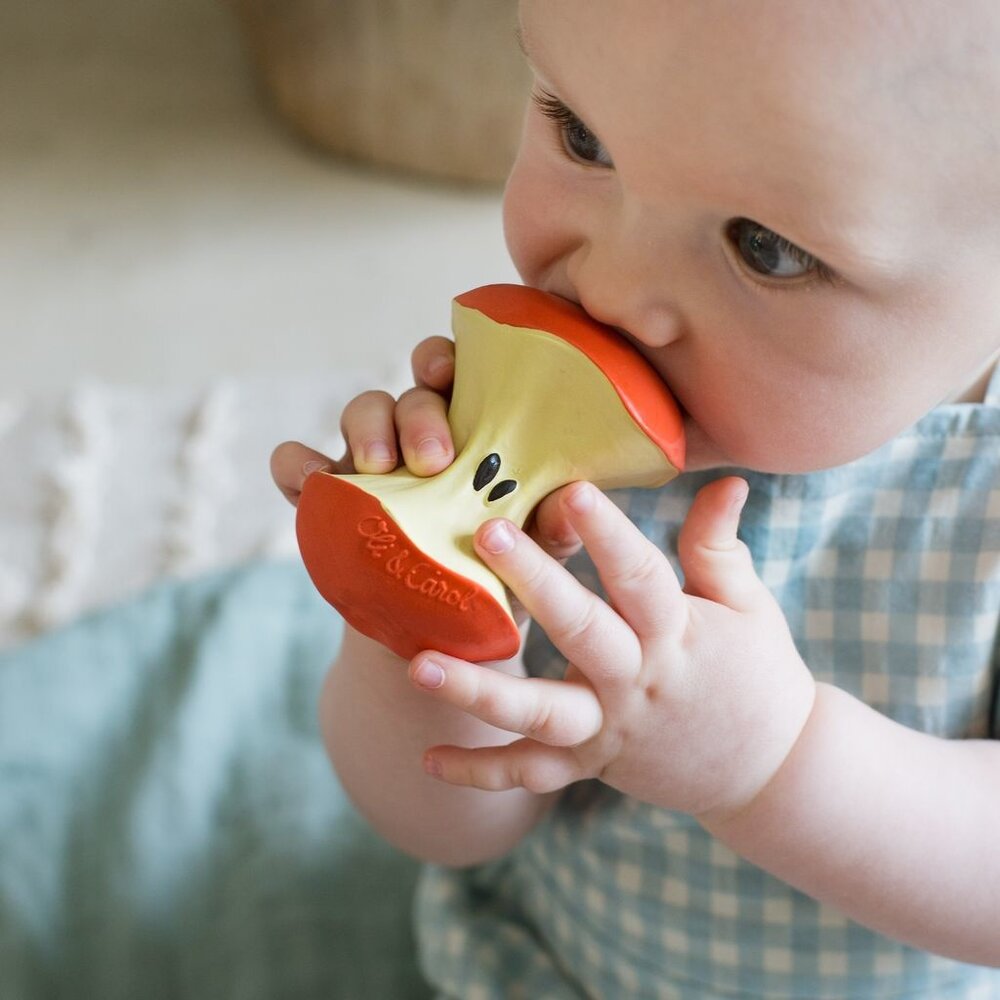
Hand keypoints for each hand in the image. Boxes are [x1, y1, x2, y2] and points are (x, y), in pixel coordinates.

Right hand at [270, 335, 583, 584]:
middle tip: (433, 460)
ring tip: (378, 469)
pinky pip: (297, 465)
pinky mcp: (329, 499)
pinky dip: (298, 464)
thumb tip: (570, 501)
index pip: (459, 374)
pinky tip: (315, 481)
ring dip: (367, 430)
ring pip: (360, 412)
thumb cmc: (499, 577)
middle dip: (418, 415)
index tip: (448, 375)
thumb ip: (553, 527)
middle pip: (412, 394)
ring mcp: (371, 464)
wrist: (444, 637)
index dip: (446, 360)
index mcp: (474, 432)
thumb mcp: (534, 556)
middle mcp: (420, 436)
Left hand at [409, 477, 816, 820]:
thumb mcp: (747, 604)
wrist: (771, 771)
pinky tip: (428, 760)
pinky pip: (530, 774)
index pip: (641, 578)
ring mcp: (609, 730)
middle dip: (536, 584)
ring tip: (418, 667)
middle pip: (581, 632)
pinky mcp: (589, 765)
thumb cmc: (758, 673)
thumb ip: (719, 544)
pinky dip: (480, 772)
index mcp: (677, 634)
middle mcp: (637, 682)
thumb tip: (726, 478)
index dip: (609, 535)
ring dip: (480, 692)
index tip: (573, 491)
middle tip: (485, 534)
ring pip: (541, 715)